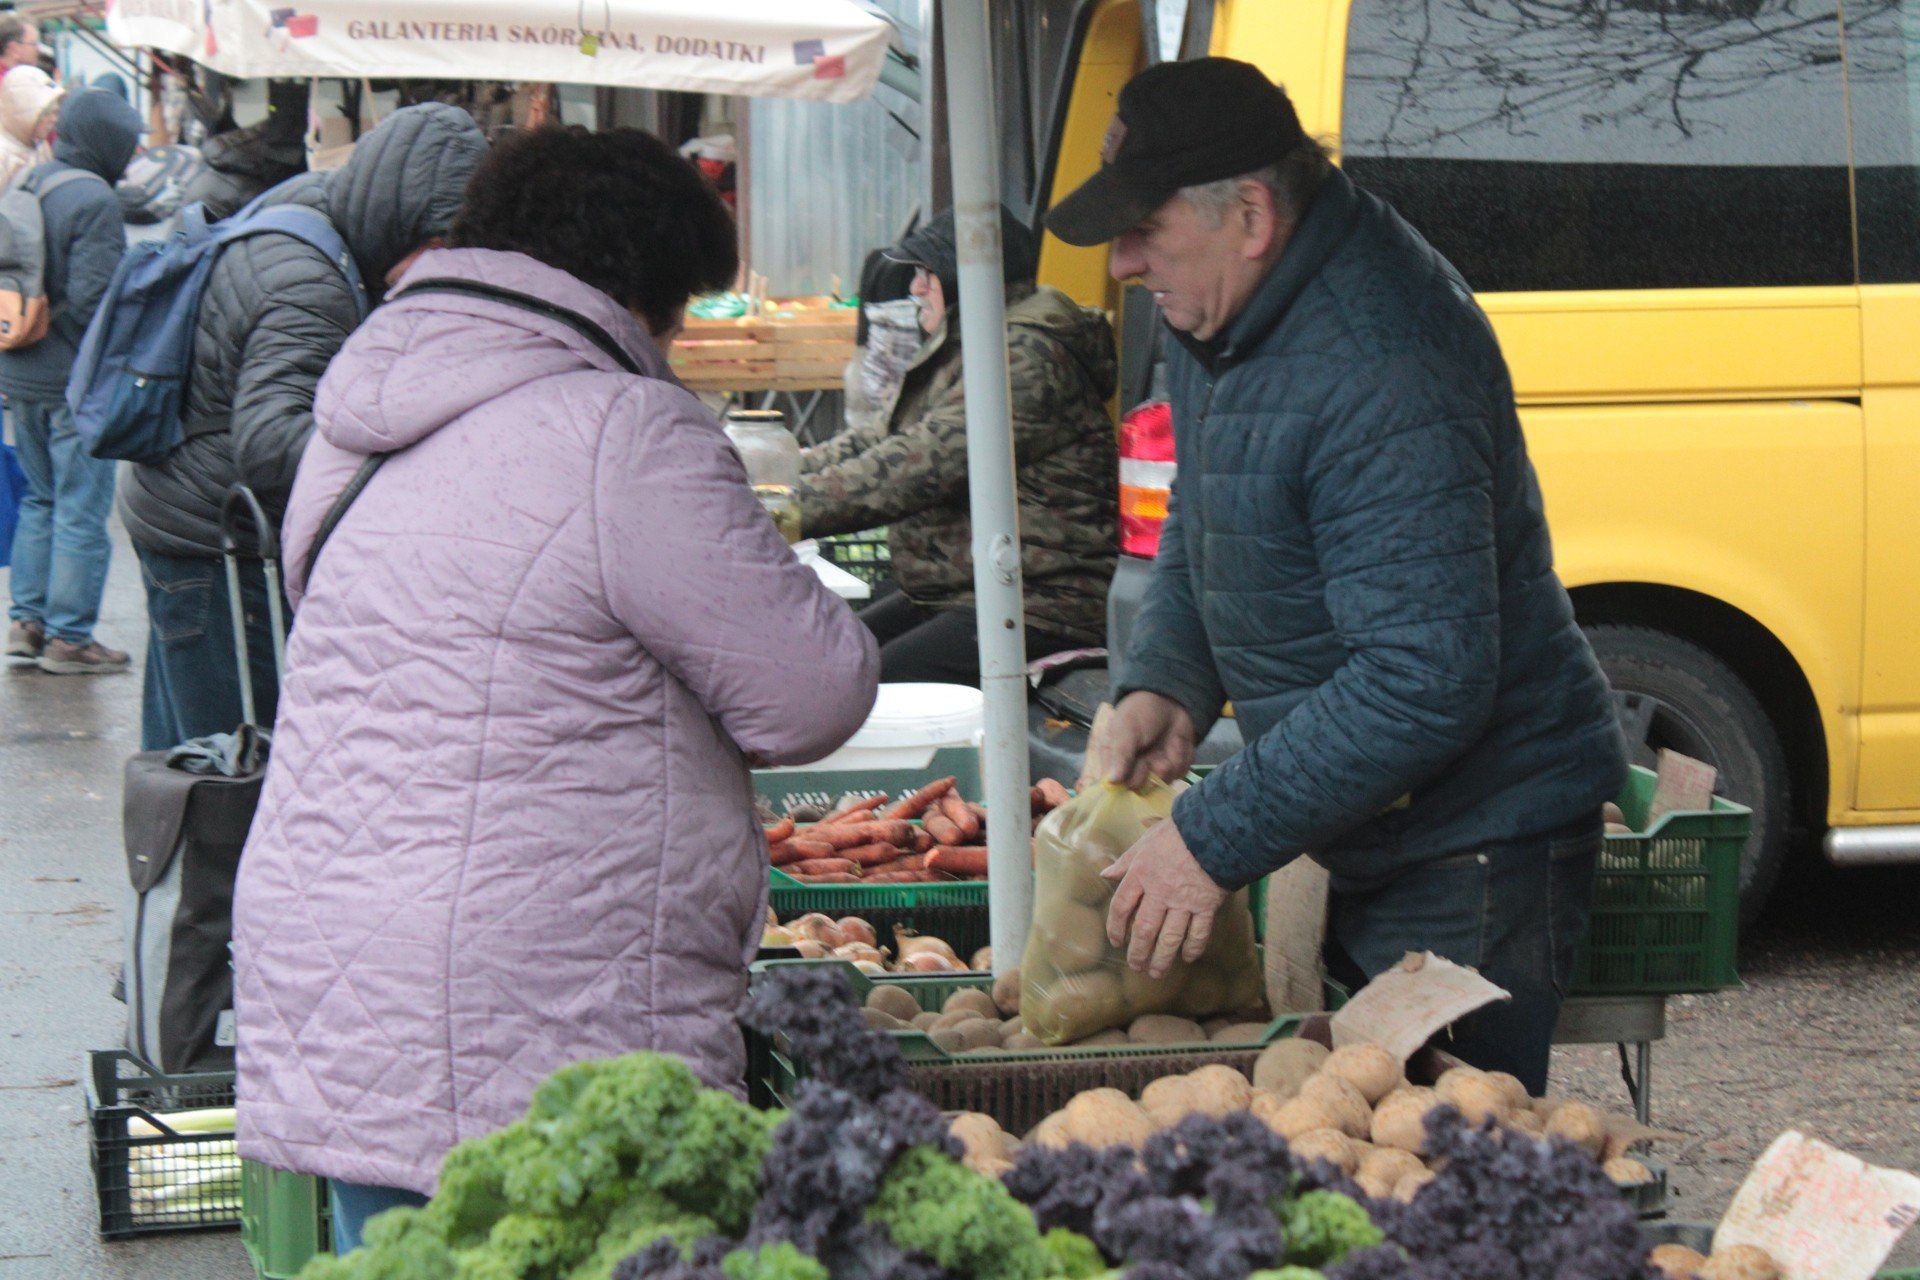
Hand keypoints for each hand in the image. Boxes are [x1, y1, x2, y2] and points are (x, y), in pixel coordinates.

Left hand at [1102, 815, 1227, 977]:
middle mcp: (1159, 892)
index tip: (1116, 942)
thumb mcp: (1146, 840)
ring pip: (1169, 937)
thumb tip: (1105, 874)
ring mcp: (1183, 901)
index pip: (1121, 907)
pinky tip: (1187, 958)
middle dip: (1138, 952)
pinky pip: (1198, 933)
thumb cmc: (1178, 832)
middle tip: (1136, 967)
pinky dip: (1192, 947)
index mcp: (1140, 874)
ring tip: (1156, 973)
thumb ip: (1126, 861)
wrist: (1215, 830)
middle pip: (1144, 929)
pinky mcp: (1206, 905)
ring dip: (1162, 958)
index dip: (1116, 928)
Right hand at [1104, 691, 1197, 789]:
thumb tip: (1112, 781)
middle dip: (1148, 772)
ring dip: (1169, 762)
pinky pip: (1181, 772)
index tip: (1133, 772)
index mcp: (1116, 762)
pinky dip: (1181, 757)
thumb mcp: (1126, 730)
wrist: (1169, 699)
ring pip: (1164, 781)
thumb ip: (1120, 755)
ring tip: (1168, 743)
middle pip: (1141, 789)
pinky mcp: (1175, 768)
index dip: (1124, 784)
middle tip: (1151, 756)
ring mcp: (1156, 771)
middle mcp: (1134, 771)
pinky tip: (1177, 743)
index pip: (1115, 787)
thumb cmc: (1140, 712)